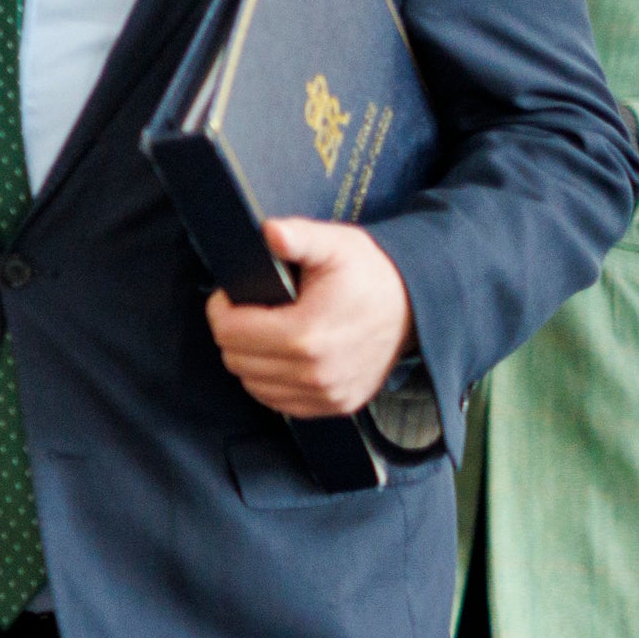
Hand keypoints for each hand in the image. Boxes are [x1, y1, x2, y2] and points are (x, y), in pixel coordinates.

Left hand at [206, 217, 410, 420]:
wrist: (417, 305)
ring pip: (252, 384)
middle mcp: (315, 374)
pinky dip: (272, 381)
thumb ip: (299, 237)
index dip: (222, 309)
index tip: (231, 295)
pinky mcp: (335, 406)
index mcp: (306, 335)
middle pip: (236, 360)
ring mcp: (326, 395)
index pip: (229, 332)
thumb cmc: (371, 273)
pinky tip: (283, 355)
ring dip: (250, 359)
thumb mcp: (335, 244)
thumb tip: (270, 232)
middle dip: (234, 333)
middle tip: (250, 310)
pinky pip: (279, 401)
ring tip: (266, 331)